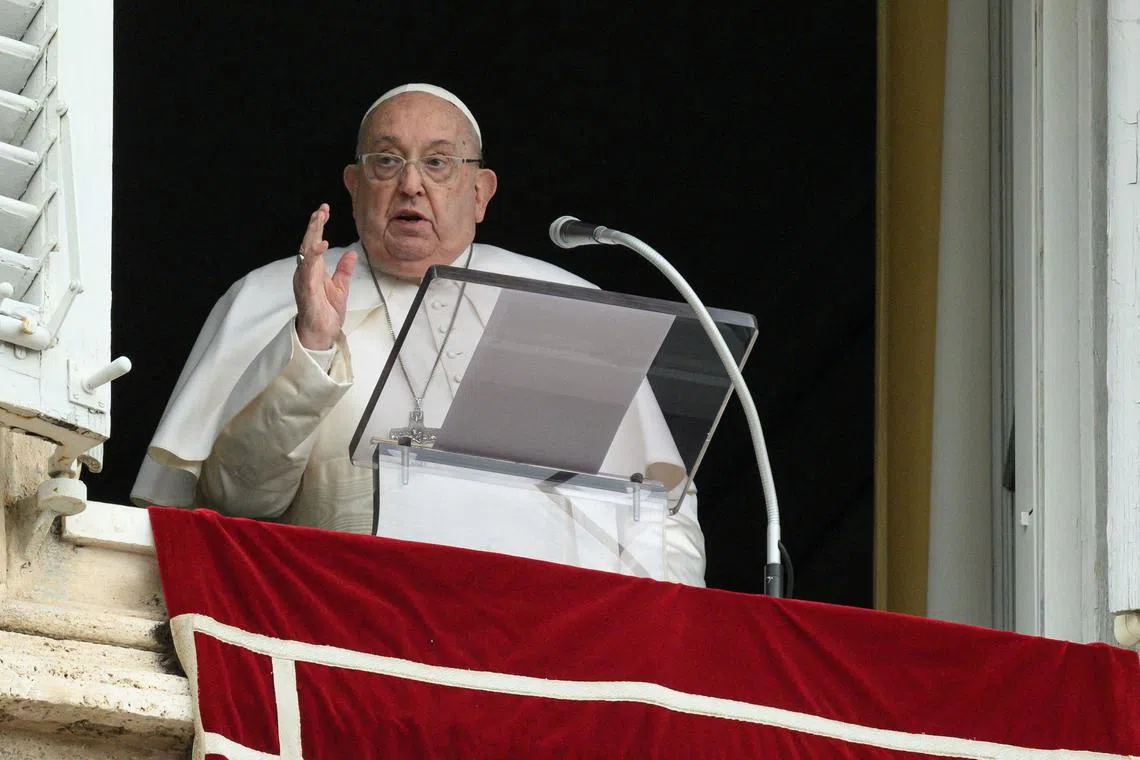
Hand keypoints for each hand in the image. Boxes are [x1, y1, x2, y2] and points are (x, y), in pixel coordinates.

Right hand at [293, 203, 357, 349]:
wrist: (322, 333)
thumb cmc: (327, 312)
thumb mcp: (341, 287)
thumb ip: (344, 270)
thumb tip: (351, 253)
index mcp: (314, 269)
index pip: (315, 242)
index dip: (318, 226)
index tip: (324, 210)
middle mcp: (306, 271)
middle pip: (308, 243)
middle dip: (314, 224)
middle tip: (322, 208)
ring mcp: (304, 280)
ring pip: (306, 251)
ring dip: (312, 234)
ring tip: (320, 218)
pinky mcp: (306, 289)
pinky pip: (309, 269)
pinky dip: (314, 256)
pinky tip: (322, 245)